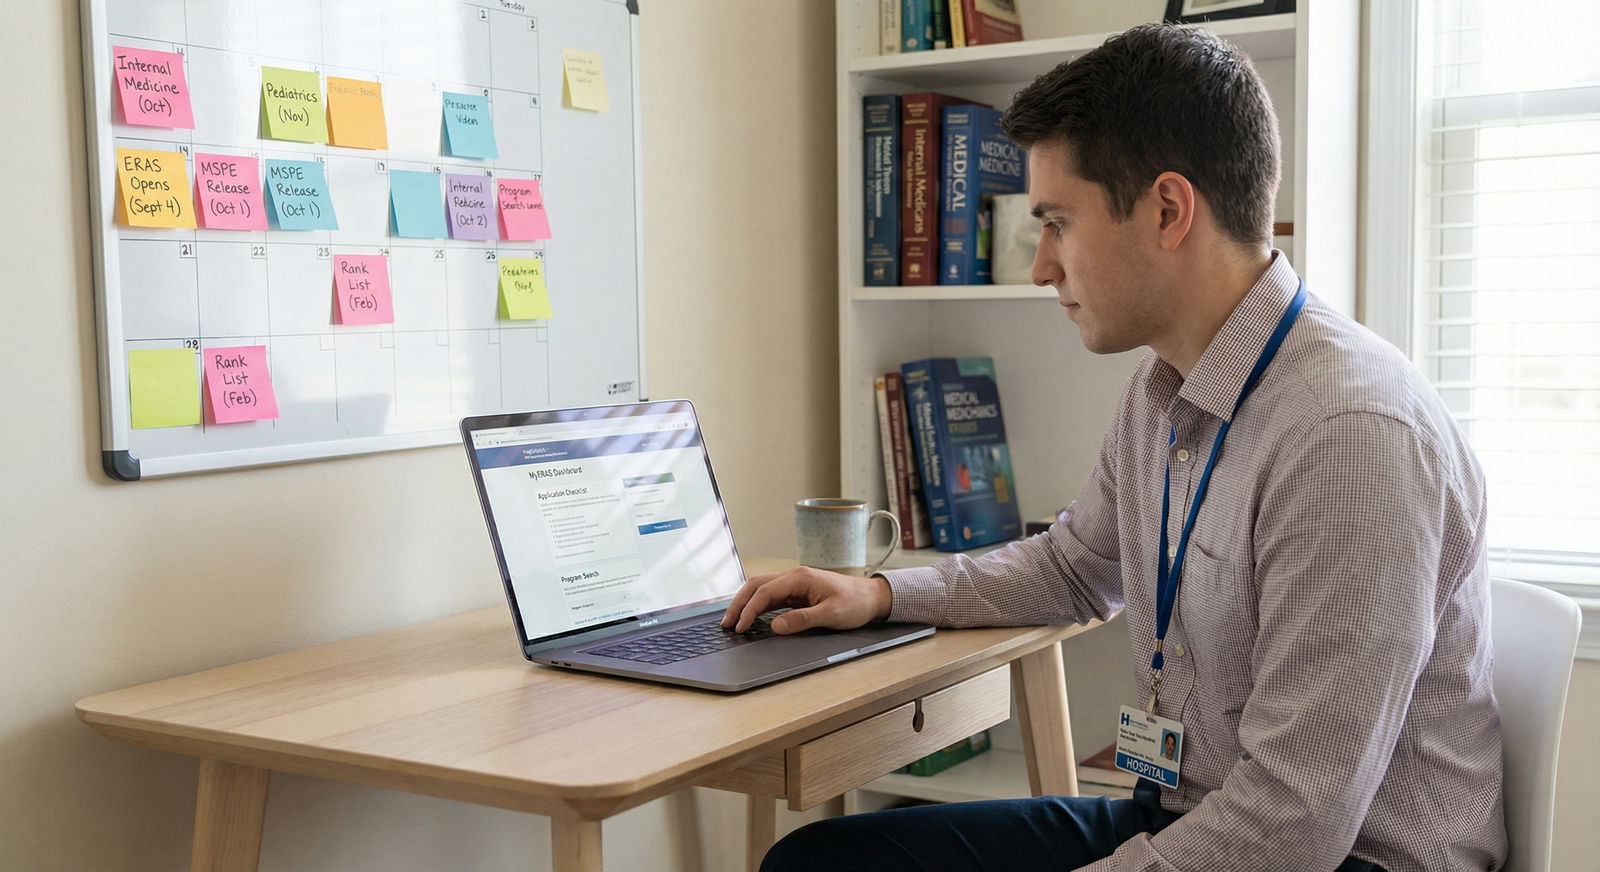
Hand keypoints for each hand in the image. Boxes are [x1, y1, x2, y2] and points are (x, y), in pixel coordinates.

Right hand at [721, 566, 892, 633]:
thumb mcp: (831, 614)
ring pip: (761, 589)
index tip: (740, 627)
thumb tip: (775, 626)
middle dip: (739, 604)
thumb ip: (802, 619)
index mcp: (800, 577)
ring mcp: (794, 583)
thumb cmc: (855, 603)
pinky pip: (771, 596)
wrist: (871, 597)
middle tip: (726, 624)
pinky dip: (757, 606)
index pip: (765, 592)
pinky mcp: (797, 592)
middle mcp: (794, 576)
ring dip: (745, 603)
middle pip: (756, 586)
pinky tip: (750, 618)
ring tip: (733, 621)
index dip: (749, 610)